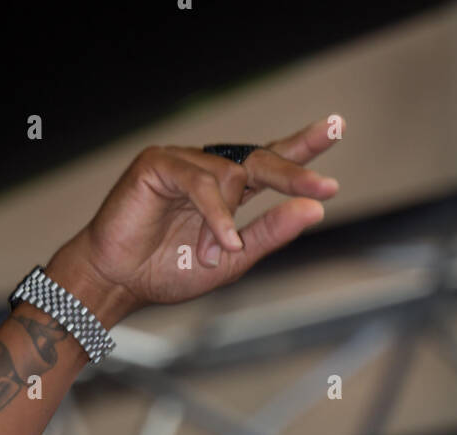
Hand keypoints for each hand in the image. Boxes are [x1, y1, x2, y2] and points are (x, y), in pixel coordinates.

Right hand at [45, 115, 343, 325]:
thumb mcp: (233, 259)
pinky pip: (202, 183)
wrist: (119, 282)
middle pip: (260, 160)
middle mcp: (209, 170)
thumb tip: (314, 209)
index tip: (336, 130)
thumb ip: (270, 233)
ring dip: (228, 224)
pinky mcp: (159, 163)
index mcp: (229, 191)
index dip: (302, 147)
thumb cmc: (168, 270)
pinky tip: (221, 241)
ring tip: (214, 254)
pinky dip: (216, 215)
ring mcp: (184, 162)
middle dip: (294, 173)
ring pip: (230, 177)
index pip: (271, 161)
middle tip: (325, 186)